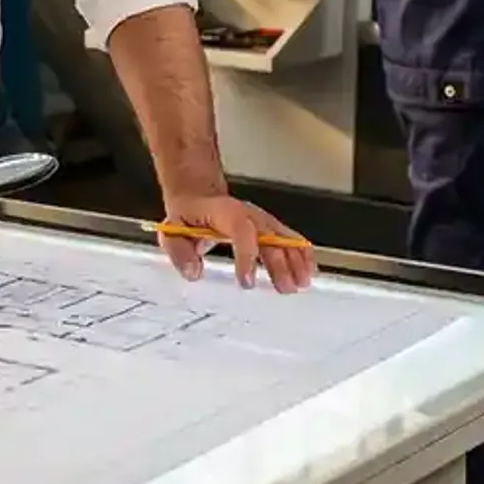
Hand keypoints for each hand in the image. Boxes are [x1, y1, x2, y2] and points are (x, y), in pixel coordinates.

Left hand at [159, 193, 314, 293]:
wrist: (198, 196)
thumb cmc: (189, 215)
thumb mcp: (173, 230)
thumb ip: (179, 252)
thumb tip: (193, 271)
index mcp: (223, 212)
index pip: (241, 228)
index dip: (247, 254)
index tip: (247, 281)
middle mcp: (247, 214)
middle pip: (269, 236)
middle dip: (279, 262)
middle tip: (285, 287)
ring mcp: (260, 219)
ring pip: (283, 237)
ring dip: (295, 259)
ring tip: (302, 282)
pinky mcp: (268, 227)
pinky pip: (289, 237)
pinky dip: (301, 252)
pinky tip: (309, 269)